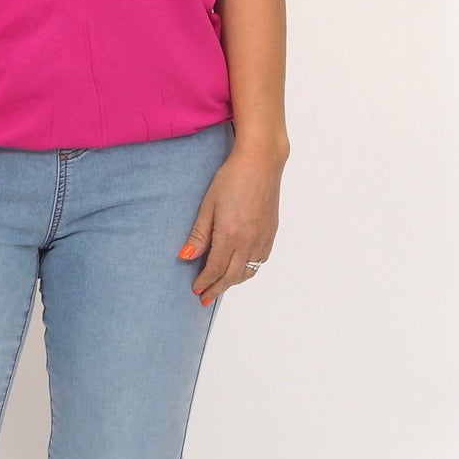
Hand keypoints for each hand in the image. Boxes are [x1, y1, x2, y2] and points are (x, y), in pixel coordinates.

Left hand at [178, 144, 284, 302]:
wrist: (261, 161)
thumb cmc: (232, 177)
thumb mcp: (208, 204)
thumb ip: (199, 234)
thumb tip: (186, 256)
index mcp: (231, 235)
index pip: (216, 268)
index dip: (205, 281)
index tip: (196, 290)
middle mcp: (250, 240)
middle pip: (233, 275)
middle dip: (217, 288)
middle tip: (205, 297)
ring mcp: (263, 237)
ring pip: (249, 271)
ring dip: (234, 282)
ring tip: (220, 285)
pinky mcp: (271, 232)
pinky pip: (260, 260)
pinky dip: (249, 270)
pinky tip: (240, 269)